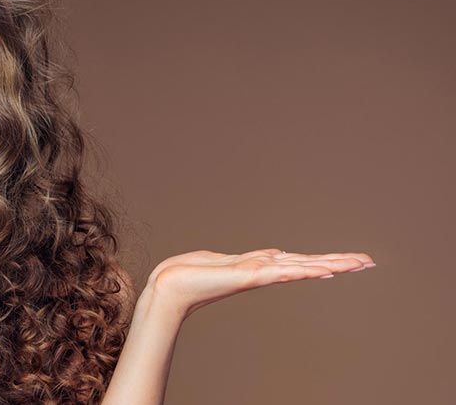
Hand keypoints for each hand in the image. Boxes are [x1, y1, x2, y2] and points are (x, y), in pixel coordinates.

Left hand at [141, 248, 375, 320]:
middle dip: (338, 262)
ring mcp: (257, 275)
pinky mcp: (247, 276)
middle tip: (369, 261)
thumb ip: (254, 258)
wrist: (171, 286)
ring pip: (300, 267)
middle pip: (307, 264)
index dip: (326, 260)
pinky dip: (302, 270)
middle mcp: (263, 272)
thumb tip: (275, 253)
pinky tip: (322, 270)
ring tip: (356, 264)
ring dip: (329, 264)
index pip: (300, 262)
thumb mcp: (230, 260)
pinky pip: (280, 272)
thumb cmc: (193, 274)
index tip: (353, 260)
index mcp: (261, 267)